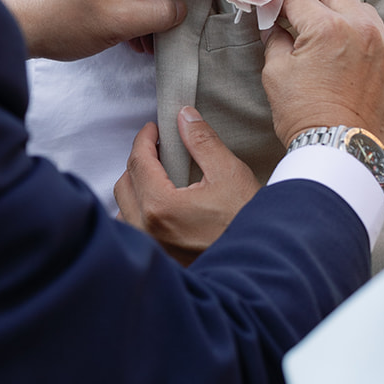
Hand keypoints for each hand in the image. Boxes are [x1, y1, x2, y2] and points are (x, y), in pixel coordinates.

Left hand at [3, 0, 188, 59]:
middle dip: (163, 0)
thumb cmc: (63, 24)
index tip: (209, 3)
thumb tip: (184, 7)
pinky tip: (134, 34)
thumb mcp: (119, 23)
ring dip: (147, 7)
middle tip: (172, 32)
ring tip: (149, 42)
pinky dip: (130, 4)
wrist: (18, 28)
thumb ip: (161, 13)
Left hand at [113, 110, 261, 263]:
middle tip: (158, 148)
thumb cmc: (246, 222)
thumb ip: (202, 142)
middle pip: (125, 183)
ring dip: (135, 187)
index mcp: (161, 207)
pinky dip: (138, 212)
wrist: (258, 265)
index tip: (153, 129)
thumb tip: (185, 117)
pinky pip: (134, 229)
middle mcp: (148, 231)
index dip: (144, 139)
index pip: (138, 162)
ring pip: (124, 208)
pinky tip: (160, 204)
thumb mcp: (229, 174)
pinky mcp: (159, 260)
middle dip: (139, 160)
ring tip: (158, 175)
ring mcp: (152, 248)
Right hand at [262, 0, 383, 152]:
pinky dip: (364, 43)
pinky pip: (381, 40)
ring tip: (329, 39)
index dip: (282, 5)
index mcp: (327, 28)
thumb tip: (273, 26)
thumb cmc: (304, 116)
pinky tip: (350, 63)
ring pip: (363, 10)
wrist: (341, 154)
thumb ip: (275, 40)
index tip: (278, 14)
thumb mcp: (276, 75)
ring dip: (344, 16)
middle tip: (303, 14)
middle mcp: (361, 29)